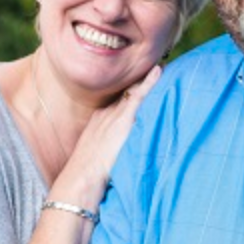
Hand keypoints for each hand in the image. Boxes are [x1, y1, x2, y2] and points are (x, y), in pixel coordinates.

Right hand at [49, 65, 161, 203]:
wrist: (81, 178)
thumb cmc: (88, 174)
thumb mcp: (98, 156)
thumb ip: (112, 150)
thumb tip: (120, 153)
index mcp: (100, 121)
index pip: (119, 100)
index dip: (131, 90)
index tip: (142, 80)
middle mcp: (107, 113)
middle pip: (126, 92)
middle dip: (139, 80)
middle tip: (156, 65)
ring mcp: (114, 115)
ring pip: (133, 90)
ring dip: (147, 78)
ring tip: (162, 64)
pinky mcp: (122, 119)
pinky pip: (139, 95)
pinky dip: (149, 82)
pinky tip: (159, 71)